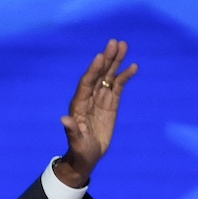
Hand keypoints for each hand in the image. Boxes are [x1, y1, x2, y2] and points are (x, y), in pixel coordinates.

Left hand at [54, 39, 138, 187]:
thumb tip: (64, 119)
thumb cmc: (80, 150)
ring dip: (116, 62)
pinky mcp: (111, 104)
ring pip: (109, 77)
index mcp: (78, 105)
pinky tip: (133, 67)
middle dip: (107, 59)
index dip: (93, 70)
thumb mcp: (77, 142)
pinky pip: (118, 87)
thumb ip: (72, 130)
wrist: (88, 156)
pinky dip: (125, 76)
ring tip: (124, 46)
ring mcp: (101, 99)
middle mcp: (89, 98)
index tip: (100, 56)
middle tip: (115, 42)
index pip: (86, 83)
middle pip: (98, 75)